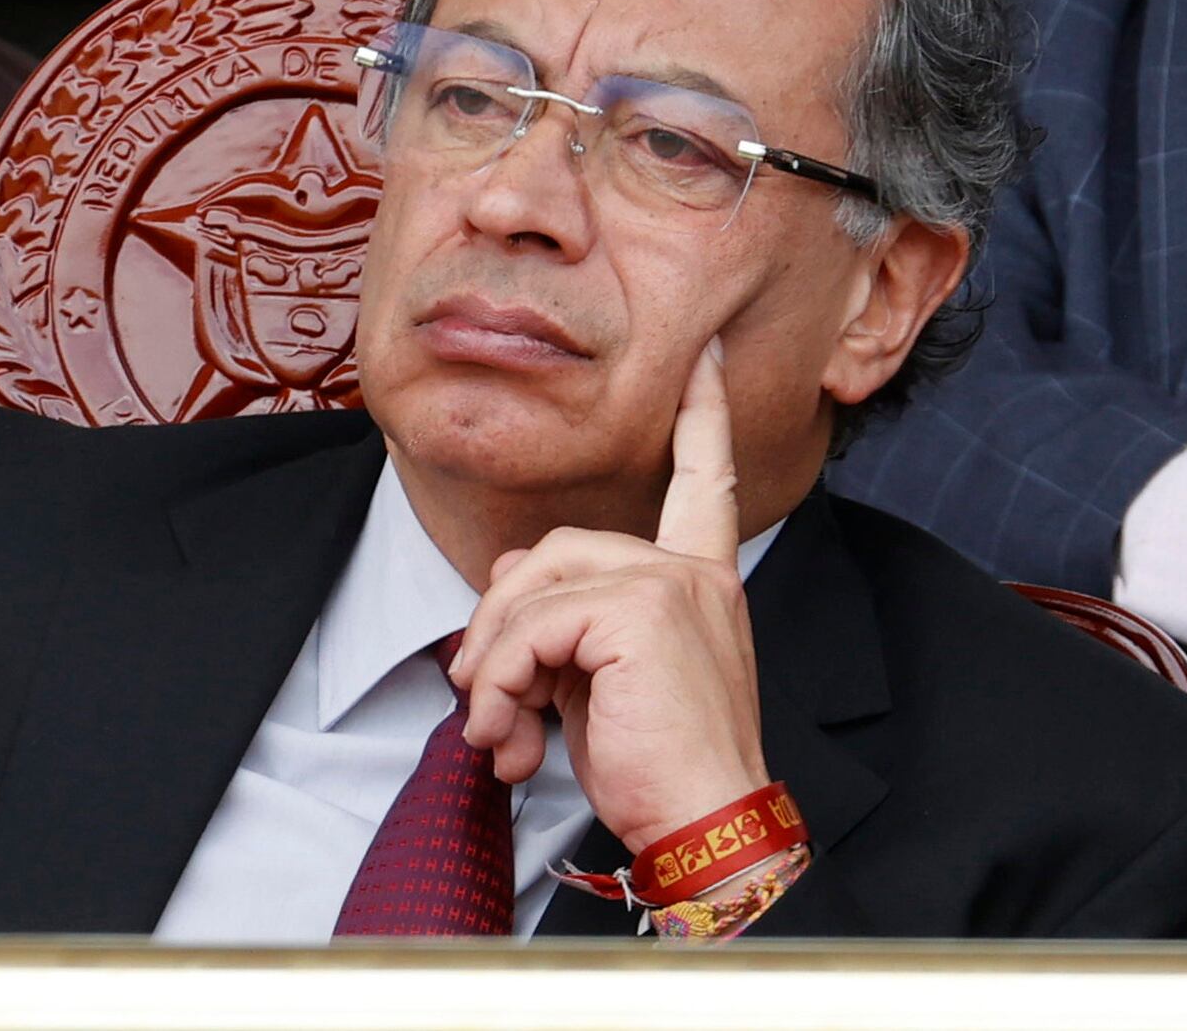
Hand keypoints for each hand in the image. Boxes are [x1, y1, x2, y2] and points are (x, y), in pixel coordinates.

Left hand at [449, 339, 768, 851]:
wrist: (703, 829)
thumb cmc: (657, 770)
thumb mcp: (605, 681)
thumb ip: (568, 623)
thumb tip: (496, 604)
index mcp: (700, 580)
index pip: (704, 484)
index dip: (702, 418)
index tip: (704, 358)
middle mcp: (693, 572)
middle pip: (556, 549)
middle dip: (499, 621)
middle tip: (482, 696)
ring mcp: (670, 585)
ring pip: (533, 587)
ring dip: (491, 662)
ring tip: (495, 726)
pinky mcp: (640, 611)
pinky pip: (530, 625)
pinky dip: (498, 679)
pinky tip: (508, 732)